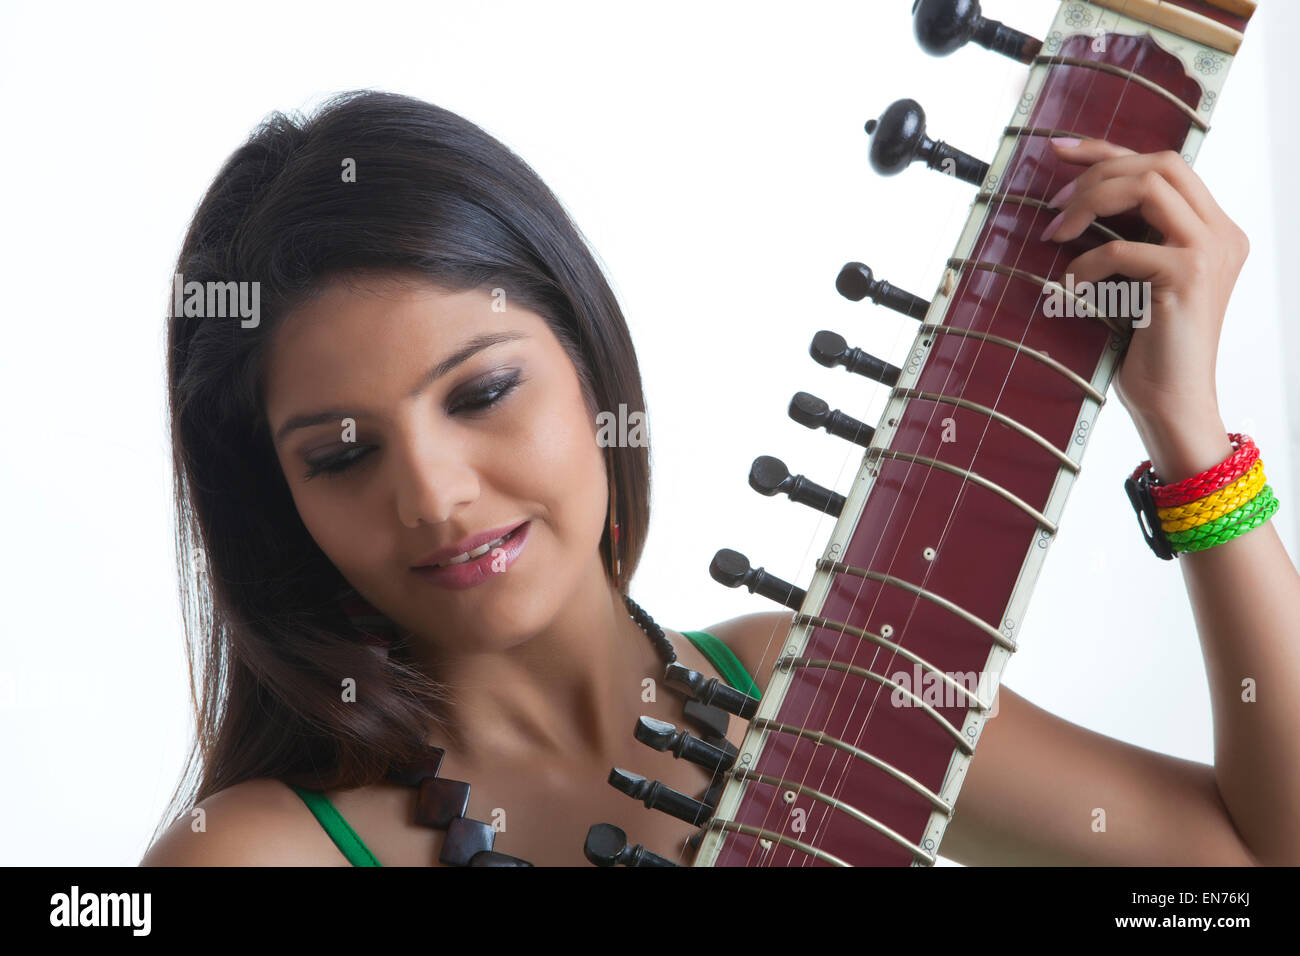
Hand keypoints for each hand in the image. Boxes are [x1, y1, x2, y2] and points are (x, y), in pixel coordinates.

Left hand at [1039, 137, 1248, 431]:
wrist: (1171, 404)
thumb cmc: (1144, 350)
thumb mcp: (1133, 282)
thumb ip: (1125, 241)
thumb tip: (1069, 205)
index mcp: (1211, 228)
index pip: (1162, 165)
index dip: (1107, 149)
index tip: (1058, 151)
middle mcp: (1220, 232)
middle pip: (1160, 163)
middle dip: (1098, 172)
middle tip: (1054, 206)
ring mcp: (1211, 251)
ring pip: (1149, 187)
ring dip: (1091, 203)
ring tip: (1056, 234)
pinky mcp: (1191, 276)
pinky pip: (1125, 248)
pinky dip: (1086, 264)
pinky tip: (1070, 289)